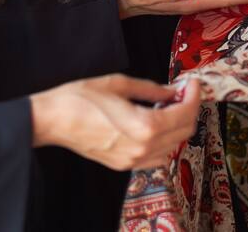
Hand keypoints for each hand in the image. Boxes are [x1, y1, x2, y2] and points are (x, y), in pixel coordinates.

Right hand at [28, 74, 200, 169]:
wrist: (53, 120)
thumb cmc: (81, 97)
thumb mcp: (119, 84)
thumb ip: (151, 89)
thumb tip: (172, 91)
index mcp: (145, 126)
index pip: (184, 113)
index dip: (194, 96)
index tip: (193, 83)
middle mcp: (144, 148)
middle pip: (183, 132)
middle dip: (189, 110)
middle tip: (185, 92)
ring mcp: (134, 160)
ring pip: (172, 146)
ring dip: (178, 126)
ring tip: (171, 105)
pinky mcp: (124, 165)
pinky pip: (156, 156)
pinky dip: (164, 140)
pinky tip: (156, 123)